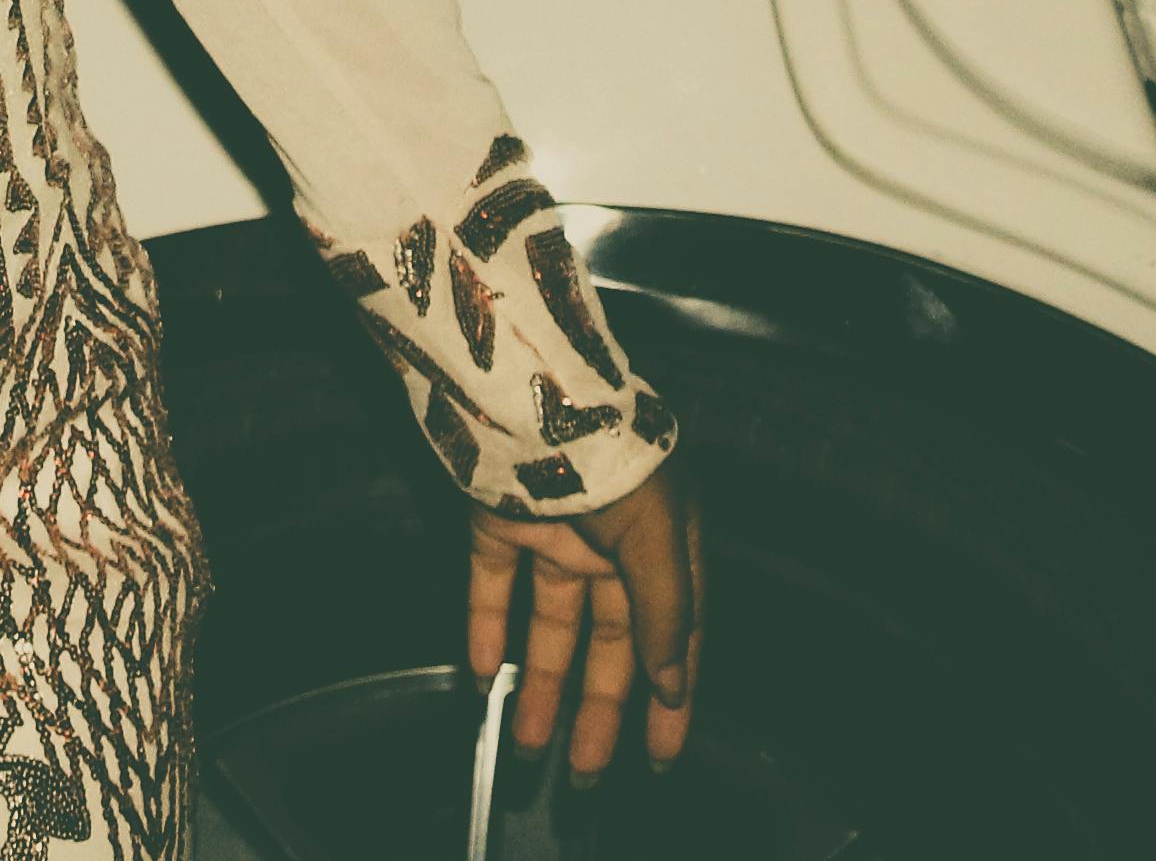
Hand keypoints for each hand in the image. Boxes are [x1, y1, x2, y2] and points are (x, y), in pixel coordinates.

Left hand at [463, 463, 703, 788]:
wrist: (529, 384)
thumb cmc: (609, 450)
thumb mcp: (657, 536)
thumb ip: (666, 612)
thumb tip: (673, 683)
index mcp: (666, 543)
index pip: (673, 638)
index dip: (670, 699)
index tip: (661, 755)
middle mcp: (613, 543)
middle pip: (609, 644)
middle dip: (598, 709)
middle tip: (585, 770)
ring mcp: (556, 530)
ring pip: (551, 625)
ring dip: (541, 685)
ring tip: (528, 742)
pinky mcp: (499, 519)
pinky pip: (492, 586)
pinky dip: (486, 630)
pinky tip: (482, 675)